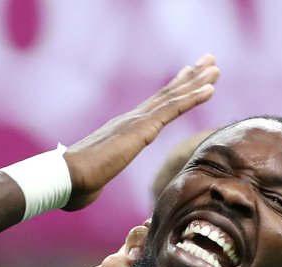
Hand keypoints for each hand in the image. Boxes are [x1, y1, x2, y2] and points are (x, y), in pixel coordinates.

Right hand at [62, 54, 219, 209]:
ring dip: (197, 81)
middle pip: (166, 94)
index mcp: (123, 130)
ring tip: (215, 67)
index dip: (173, 90)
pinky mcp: (142, 129)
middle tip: (209, 60)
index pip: (154, 106)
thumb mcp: (92, 181)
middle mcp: (131, 119)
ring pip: (173, 96)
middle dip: (190, 76)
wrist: (66, 178)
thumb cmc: (74, 184)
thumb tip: (86, 191)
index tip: (188, 75)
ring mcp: (137, 121)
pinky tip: (210, 89)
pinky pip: (173, 110)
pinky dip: (193, 98)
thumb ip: (94, 180)